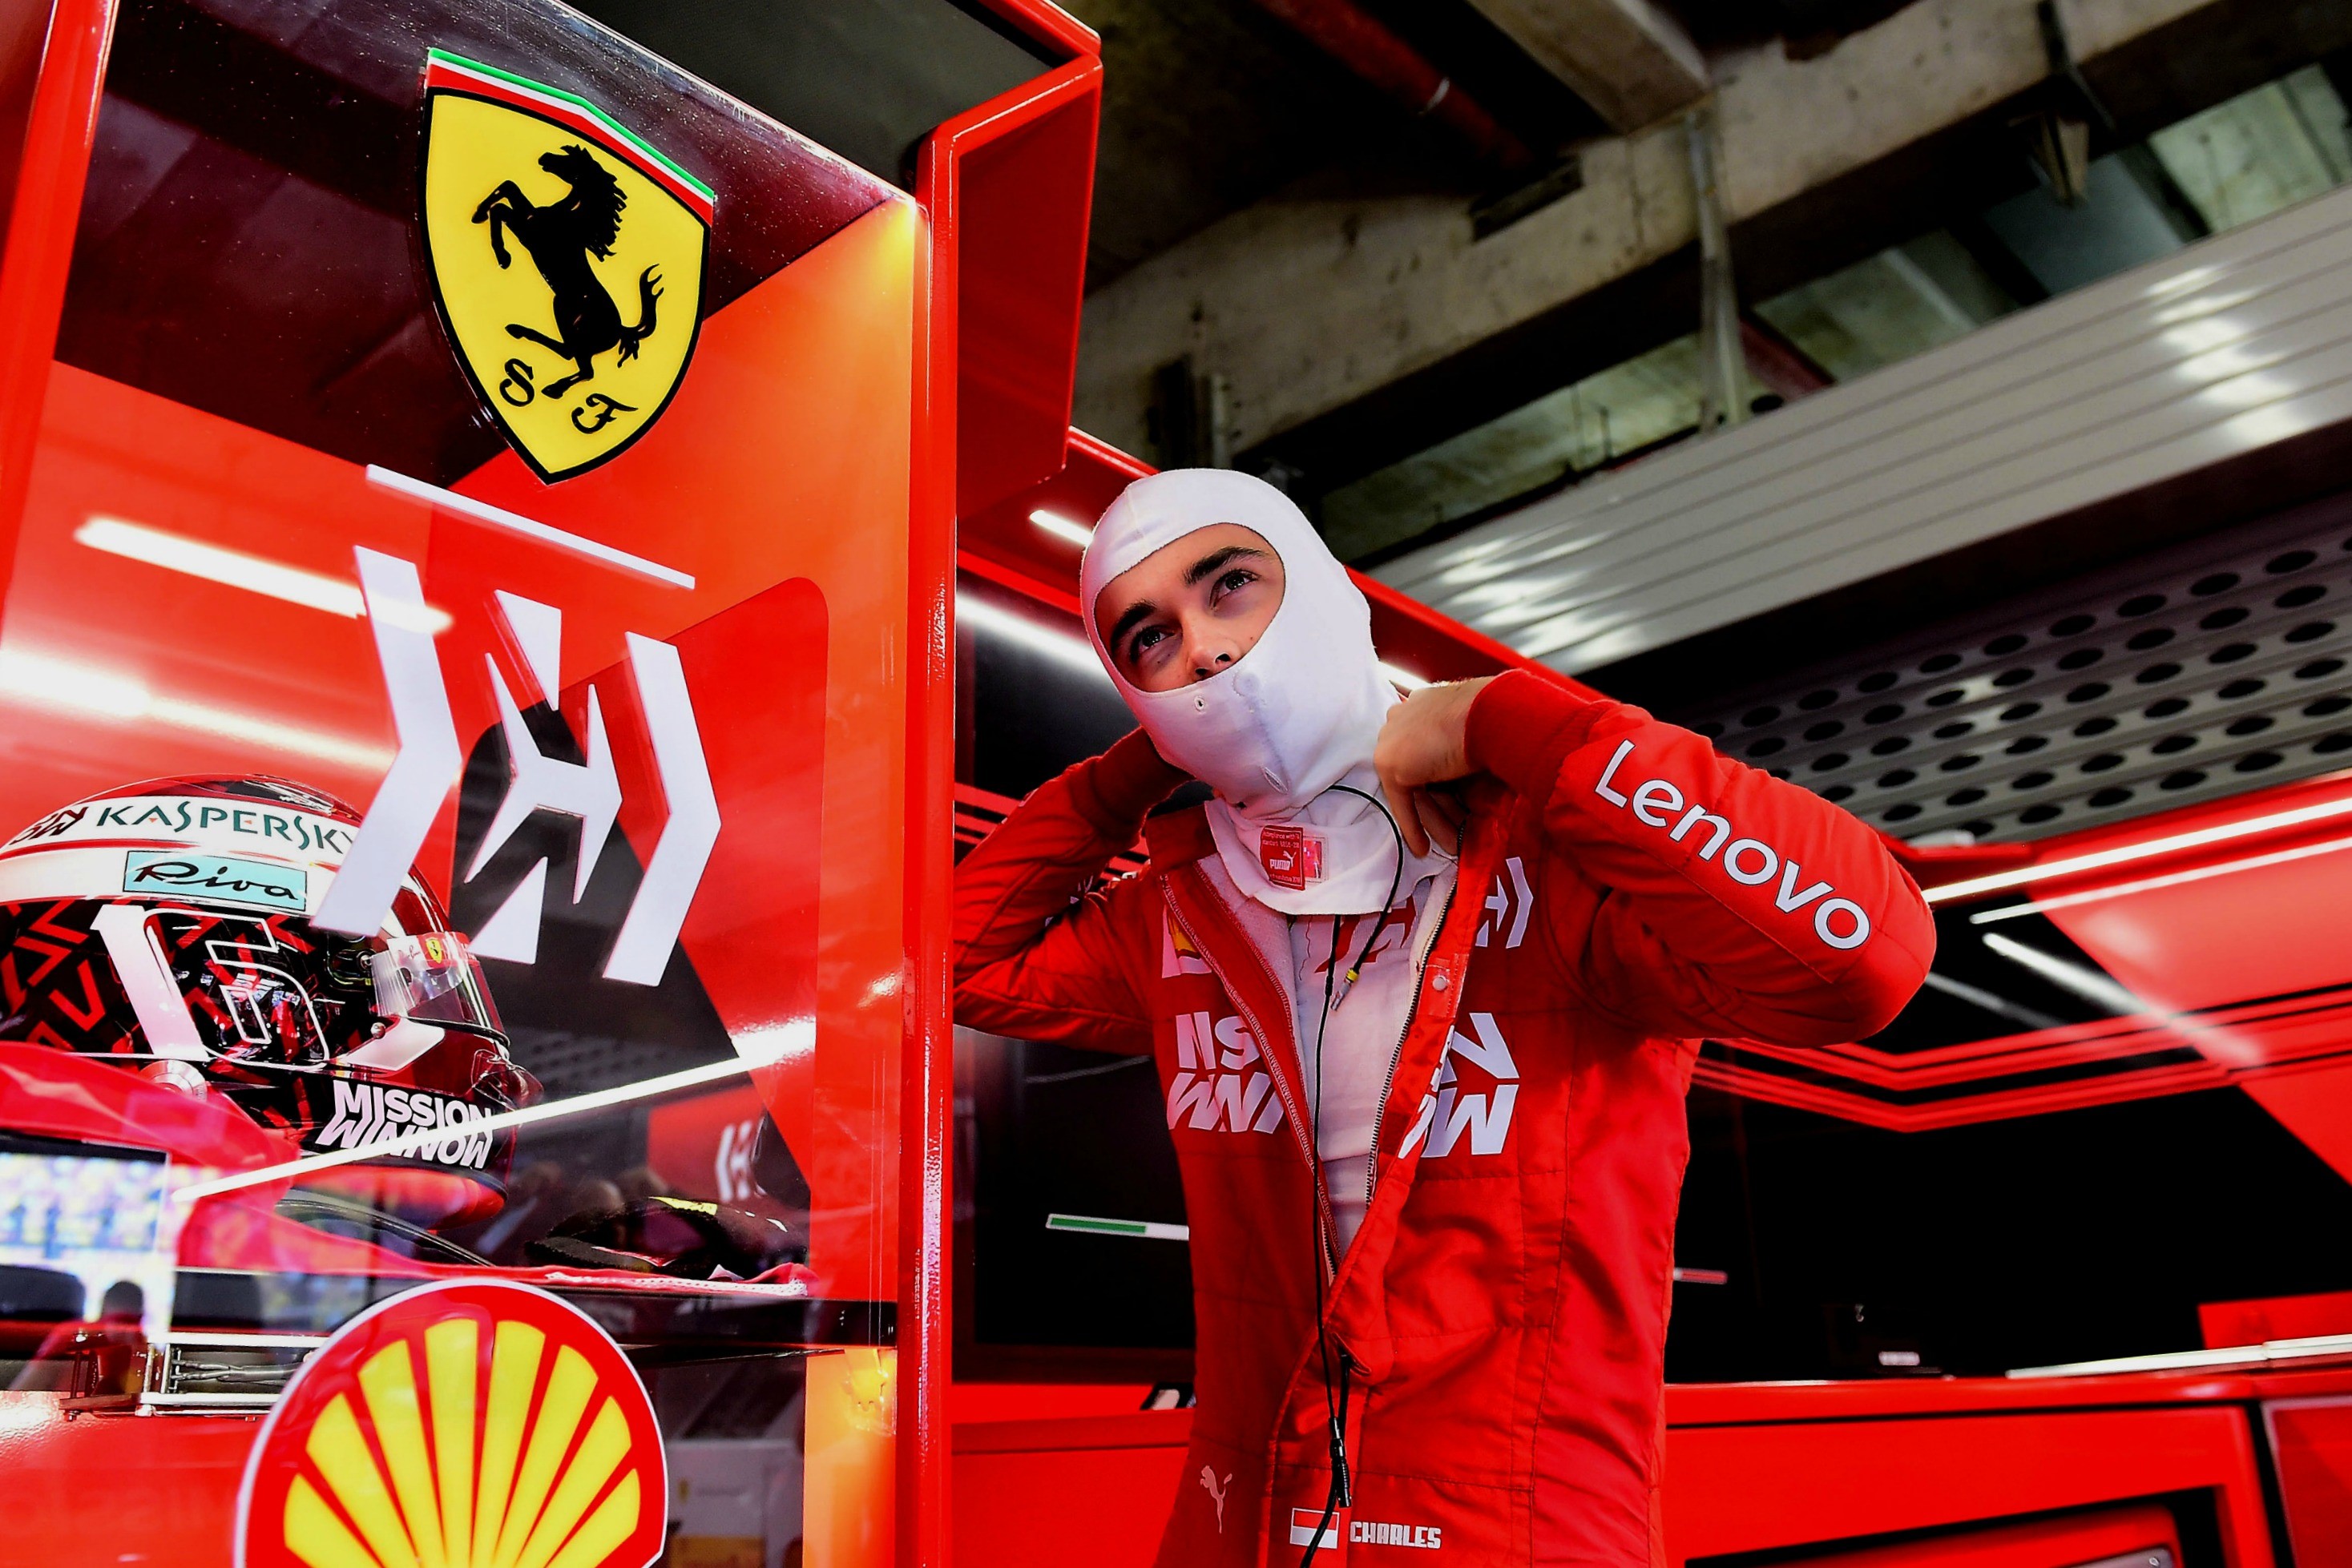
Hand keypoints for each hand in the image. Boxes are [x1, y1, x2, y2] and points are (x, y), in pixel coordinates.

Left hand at [1374, 677, 1491, 855]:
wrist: (1492, 712)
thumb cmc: (1495, 718)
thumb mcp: (1473, 732)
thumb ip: (1458, 747)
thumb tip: (1469, 775)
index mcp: (1421, 703)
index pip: (1423, 747)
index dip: (1436, 780)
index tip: (1449, 800)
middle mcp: (1401, 718)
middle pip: (1416, 772)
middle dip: (1436, 804)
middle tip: (1451, 829)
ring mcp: (1391, 740)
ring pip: (1413, 791)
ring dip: (1432, 820)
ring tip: (1447, 844)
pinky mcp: (1391, 765)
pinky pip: (1403, 804)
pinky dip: (1413, 828)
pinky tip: (1422, 849)